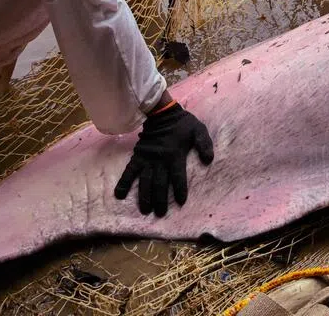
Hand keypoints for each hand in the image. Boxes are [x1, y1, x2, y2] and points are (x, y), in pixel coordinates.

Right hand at [114, 100, 213, 216]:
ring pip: (145, 181)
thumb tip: (209, 160)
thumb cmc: (183, 124)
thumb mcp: (199, 130)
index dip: (180, 189)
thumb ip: (204, 144)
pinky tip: (119, 195)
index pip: (178, 176)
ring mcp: (147, 159)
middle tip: (160, 214)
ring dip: (144, 196)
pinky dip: (123, 183)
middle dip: (160, 199)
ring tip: (145, 210)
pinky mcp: (137, 157)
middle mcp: (160, 160)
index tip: (181, 202)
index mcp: (175, 155)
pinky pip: (129, 172)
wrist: (162, 114)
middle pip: (160, 183)